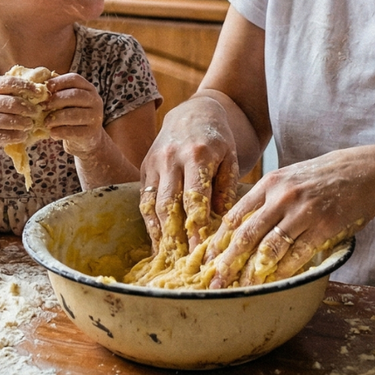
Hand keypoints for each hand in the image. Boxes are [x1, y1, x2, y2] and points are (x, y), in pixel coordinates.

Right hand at [0, 75, 39, 152]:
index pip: (9, 83)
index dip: (27, 86)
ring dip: (25, 123)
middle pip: (11, 103)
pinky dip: (19, 135)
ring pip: (10, 120)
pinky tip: (23, 134)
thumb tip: (41, 88)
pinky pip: (8, 135)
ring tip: (30, 124)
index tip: (40, 92)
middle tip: (37, 111)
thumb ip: (11, 91)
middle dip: (28, 108)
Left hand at [44, 73, 105, 155]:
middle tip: (43, 106)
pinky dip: (60, 132)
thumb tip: (38, 87)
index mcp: (88, 88)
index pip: (74, 79)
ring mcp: (96, 116)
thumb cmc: (71, 115)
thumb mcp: (67, 102)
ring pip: (74, 114)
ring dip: (56, 118)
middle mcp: (95, 100)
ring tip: (46, 122)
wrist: (87, 138)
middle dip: (56, 100)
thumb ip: (58, 93)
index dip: (59, 82)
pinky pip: (74, 131)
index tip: (46, 88)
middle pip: (75, 94)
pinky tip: (52, 133)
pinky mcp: (92, 132)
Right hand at [139, 95, 240, 250]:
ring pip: (152, 204)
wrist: (193, 112)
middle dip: (175, 235)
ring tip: (167, 258)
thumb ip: (226, 188)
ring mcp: (155, 163)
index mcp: (198, 155)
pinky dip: (149, 222)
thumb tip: (221, 222)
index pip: (195, 197)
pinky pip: (144, 199)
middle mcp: (172, 159)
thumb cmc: (217, 139)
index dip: (196, 226)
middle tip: (182, 261)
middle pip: (169, 204)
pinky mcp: (144, 168)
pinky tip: (157, 242)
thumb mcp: (230, 158)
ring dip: (158, 233)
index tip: (201, 250)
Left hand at [205, 149, 374, 288]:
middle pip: (247, 235)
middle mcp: (283, 196)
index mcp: (270, 183)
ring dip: (252, 273)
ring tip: (240, 288)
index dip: (219, 240)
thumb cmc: (323, 176)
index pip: (235, 216)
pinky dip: (283, 271)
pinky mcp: (324, 226)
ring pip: (269, 248)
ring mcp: (304, 211)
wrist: (363, 171)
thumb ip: (266, 197)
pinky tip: (272, 283)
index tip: (206, 260)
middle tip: (214, 282)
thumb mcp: (289, 177)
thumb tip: (239, 225)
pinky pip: (298, 254)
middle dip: (227, 262)